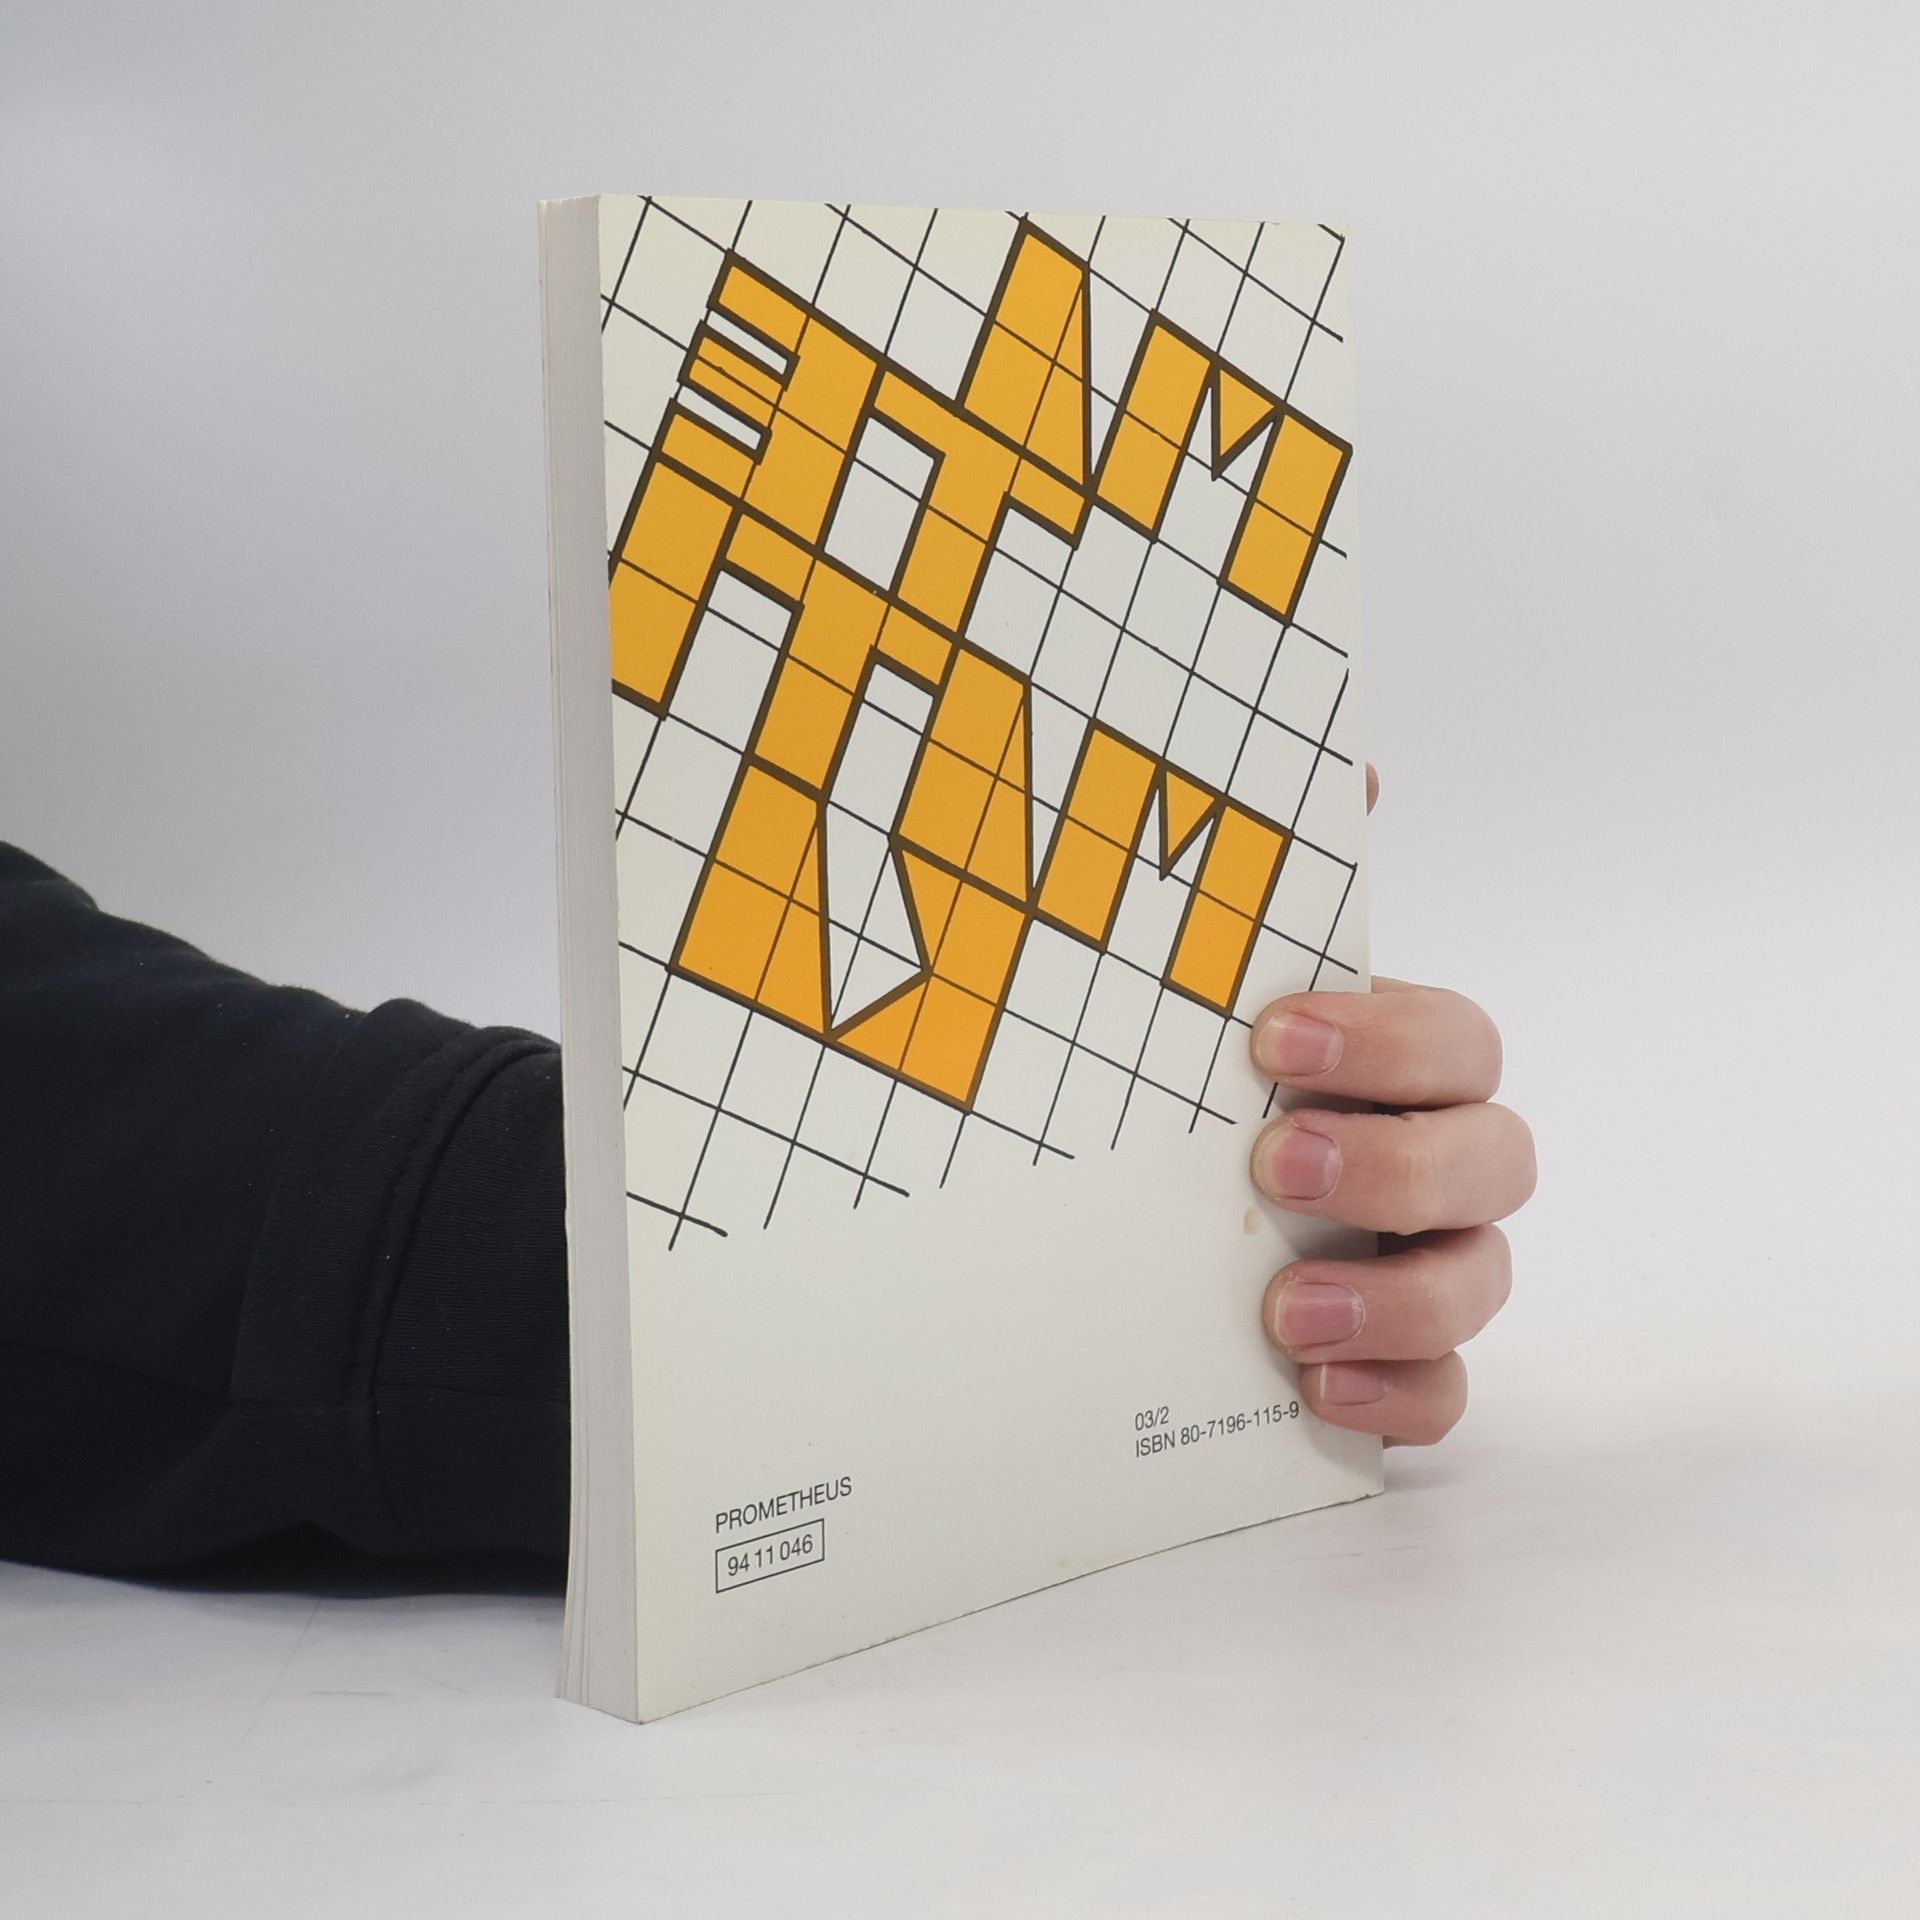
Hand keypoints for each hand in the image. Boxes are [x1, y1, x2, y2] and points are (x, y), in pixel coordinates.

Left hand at [1244, 773, 1534, 1443]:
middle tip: (1281, 1161)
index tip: (1270, 1038)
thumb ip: (1287, 888)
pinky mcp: (1400, 1358)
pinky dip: (1401, 1395)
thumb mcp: (1220, 987)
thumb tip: (1353, 759)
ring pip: (1481, 1280)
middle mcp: (1439, 1162)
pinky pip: (1445, 1393)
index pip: (1456, 1040)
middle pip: (1494, 1159)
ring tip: (1285, 1306)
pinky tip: (1317, 1389)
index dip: (1386, 1037)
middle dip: (1398, 1161)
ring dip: (1398, 1293)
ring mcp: (1428, 1262)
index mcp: (1404, 1068)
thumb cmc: (1218, 1083)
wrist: (1150, 1209)